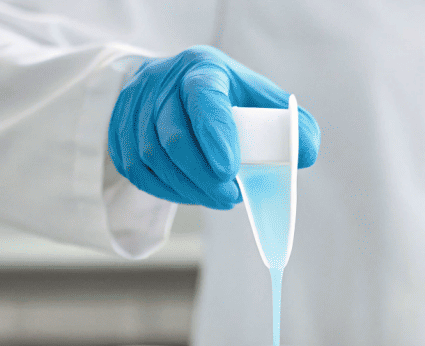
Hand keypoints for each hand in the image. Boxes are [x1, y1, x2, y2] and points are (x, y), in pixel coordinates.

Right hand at [109, 46, 319, 209]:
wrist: (172, 87)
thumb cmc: (225, 97)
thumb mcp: (259, 97)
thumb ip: (293, 124)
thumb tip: (305, 153)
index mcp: (201, 70)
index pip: (203, 98)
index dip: (215, 135)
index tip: (230, 169)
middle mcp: (161, 83)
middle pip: (173, 138)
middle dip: (204, 177)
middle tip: (230, 197)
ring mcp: (135, 107)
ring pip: (152, 159)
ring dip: (187, 189)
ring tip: (216, 198)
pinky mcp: (120, 132)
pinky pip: (138, 170)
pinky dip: (166, 190)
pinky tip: (189, 193)